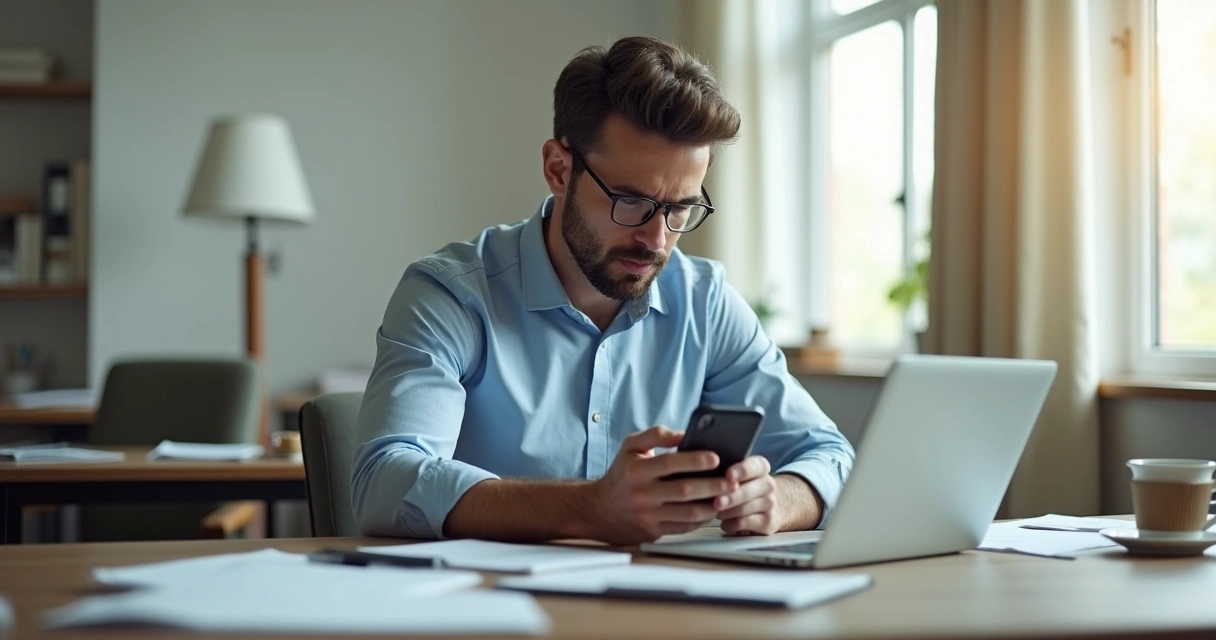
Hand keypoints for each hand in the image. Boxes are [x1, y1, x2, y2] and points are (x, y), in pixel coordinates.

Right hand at [587, 426, 737, 544]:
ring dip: (712, 505)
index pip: (669, 463)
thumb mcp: (630, 446)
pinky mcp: (654, 531)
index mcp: (637, 469)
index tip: (716, 458)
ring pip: (688, 513)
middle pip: (684, 490)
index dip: (695, 460)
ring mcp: (648, 515)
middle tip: (731, 480)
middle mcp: (642, 493)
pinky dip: (702, 519)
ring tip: (728, 496)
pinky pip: (684, 527)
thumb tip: (684, 433)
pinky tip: (713, 509)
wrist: (599, 509)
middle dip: (712, 485)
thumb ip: (656, 434)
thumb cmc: (621, 474)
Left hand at [715, 456, 783, 535]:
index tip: (728, 476)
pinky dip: (732, 524)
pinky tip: (725, 523)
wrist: (764, 507)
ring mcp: (770, 503)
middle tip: (716, 502)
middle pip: (748, 491)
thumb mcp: (737, 475)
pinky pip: (745, 523)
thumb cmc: (742, 486)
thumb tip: (704, 472)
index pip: (755, 466)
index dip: (741, 471)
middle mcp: (768, 484)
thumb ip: (725, 472)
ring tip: (716, 512)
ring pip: (745, 508)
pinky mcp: (768, 522)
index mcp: (761, 467)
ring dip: (728, 512)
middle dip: (731, 497)